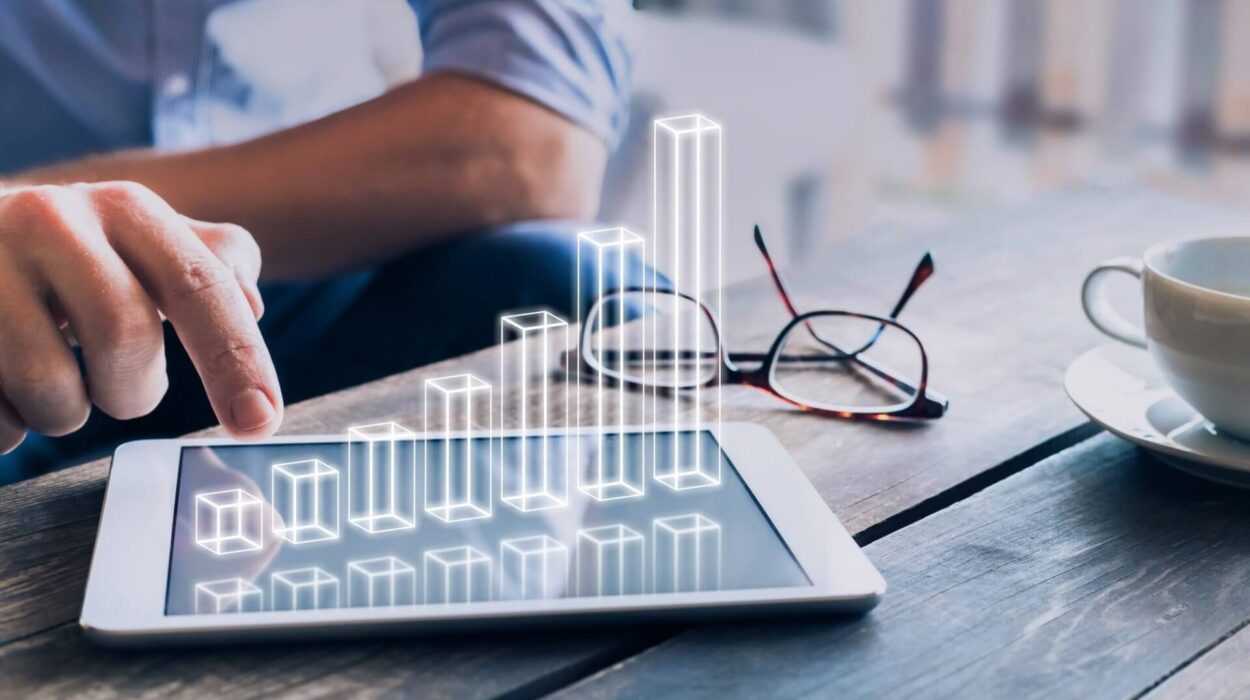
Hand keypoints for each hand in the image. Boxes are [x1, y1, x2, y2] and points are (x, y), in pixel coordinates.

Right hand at [0, 181, 282, 451]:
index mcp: (125, 208)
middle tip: (118, 388)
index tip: (261, 422)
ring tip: (47, 379)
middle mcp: (51, 219)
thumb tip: (252, 302)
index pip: (199, 286)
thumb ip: (207, 264)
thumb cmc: (67, 253)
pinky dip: (6, 424)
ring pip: (52, 389)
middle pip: (125, 338)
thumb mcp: (141, 241)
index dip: (237, 358)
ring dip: (63, 412)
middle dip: (133, 390)